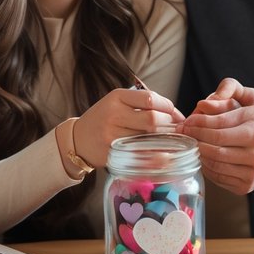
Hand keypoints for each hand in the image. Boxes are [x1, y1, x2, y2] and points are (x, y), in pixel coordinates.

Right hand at [70, 88, 184, 169]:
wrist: (77, 140)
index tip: (176, 115)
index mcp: (117, 97)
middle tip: (176, 129)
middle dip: (169, 125)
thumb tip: (174, 113)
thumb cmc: (104, 119)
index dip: (168, 107)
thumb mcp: (117, 103)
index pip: (150, 99)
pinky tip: (163, 155)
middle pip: (152, 119)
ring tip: (171, 140)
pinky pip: (141, 154)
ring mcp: (112, 134)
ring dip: (165, 140)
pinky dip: (156, 155)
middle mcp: (113, 114)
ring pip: (148, 137)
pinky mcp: (113, 152)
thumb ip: (142, 103)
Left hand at [180, 78, 253, 194]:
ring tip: (193, 142)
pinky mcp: (246, 186)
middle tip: (185, 131)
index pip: (219, 125)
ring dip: (198, 152)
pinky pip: (218, 176)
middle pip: (214, 145)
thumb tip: (204, 103)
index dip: (198, 122)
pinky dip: (206, 166)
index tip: (188, 120)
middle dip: (195, 137)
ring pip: (214, 163)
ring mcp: (252, 171)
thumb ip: (230, 88)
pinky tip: (204, 155)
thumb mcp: (253, 97)